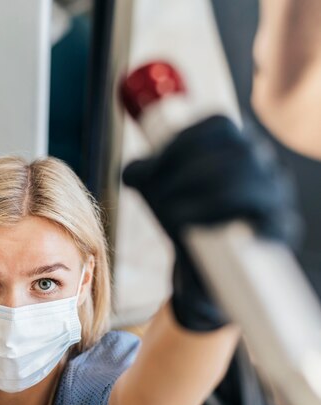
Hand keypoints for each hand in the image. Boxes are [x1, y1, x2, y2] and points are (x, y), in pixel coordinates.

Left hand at [123, 115, 300, 330]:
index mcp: (234, 144)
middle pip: (236, 153)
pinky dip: (250, 229)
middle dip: (187, 174)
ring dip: (205, 202)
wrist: (200, 268)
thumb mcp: (155, 191)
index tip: (151, 169)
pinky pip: (277, 225)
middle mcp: (263, 164)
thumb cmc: (182, 215)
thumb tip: (134, 173)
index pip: (218, 125)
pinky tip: (217, 234)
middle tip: (158, 197)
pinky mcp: (281, 232)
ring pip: (252, 188)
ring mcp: (276, 196)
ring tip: (173, 217)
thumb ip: (139, 174)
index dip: (181, 142)